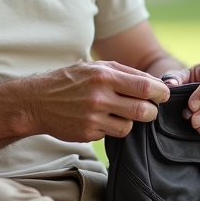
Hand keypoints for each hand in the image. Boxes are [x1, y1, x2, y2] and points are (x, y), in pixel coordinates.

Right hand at [27, 61, 169, 142]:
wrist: (36, 101)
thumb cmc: (70, 81)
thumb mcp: (95, 66)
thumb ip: (124, 72)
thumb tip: (154, 82)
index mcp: (105, 76)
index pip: (146, 87)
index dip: (160, 93)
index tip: (163, 95)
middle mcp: (100, 97)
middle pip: (144, 110)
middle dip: (152, 111)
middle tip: (149, 108)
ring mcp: (94, 117)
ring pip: (130, 126)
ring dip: (131, 121)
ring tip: (119, 112)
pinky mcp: (88, 133)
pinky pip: (113, 134)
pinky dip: (113, 128)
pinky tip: (101, 120)